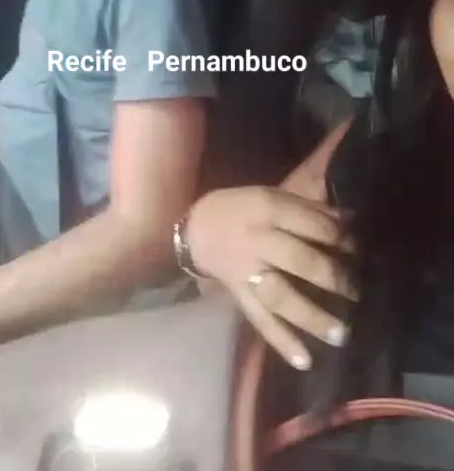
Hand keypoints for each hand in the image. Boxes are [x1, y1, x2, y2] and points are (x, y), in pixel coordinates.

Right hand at [187, 121, 355, 368]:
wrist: (196, 230)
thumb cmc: (242, 208)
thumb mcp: (273, 195)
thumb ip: (309, 209)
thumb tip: (352, 220)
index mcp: (269, 210)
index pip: (312, 225)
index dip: (341, 237)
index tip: (361, 249)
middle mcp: (258, 241)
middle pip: (300, 261)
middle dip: (334, 277)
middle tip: (360, 292)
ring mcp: (248, 273)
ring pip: (283, 297)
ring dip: (314, 317)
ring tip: (343, 334)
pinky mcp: (241, 297)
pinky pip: (262, 322)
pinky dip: (282, 342)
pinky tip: (306, 361)